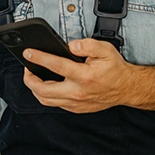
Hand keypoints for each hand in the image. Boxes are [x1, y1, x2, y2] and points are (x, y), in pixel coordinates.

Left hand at [21, 38, 139, 112]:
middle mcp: (77, 92)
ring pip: (45, 100)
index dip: (38, 58)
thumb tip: (71, 45)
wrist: (127, 88)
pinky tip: (46, 84)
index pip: (55, 66)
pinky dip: (46, 94)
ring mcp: (75, 103)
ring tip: (33, 76)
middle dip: (29, 79)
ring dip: (35, 88)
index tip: (28, 53)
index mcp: (84, 76)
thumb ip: (88, 45)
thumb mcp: (105, 50)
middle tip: (27, 68)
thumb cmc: (115, 69)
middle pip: (42, 90)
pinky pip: (54, 103)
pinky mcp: (76, 108)